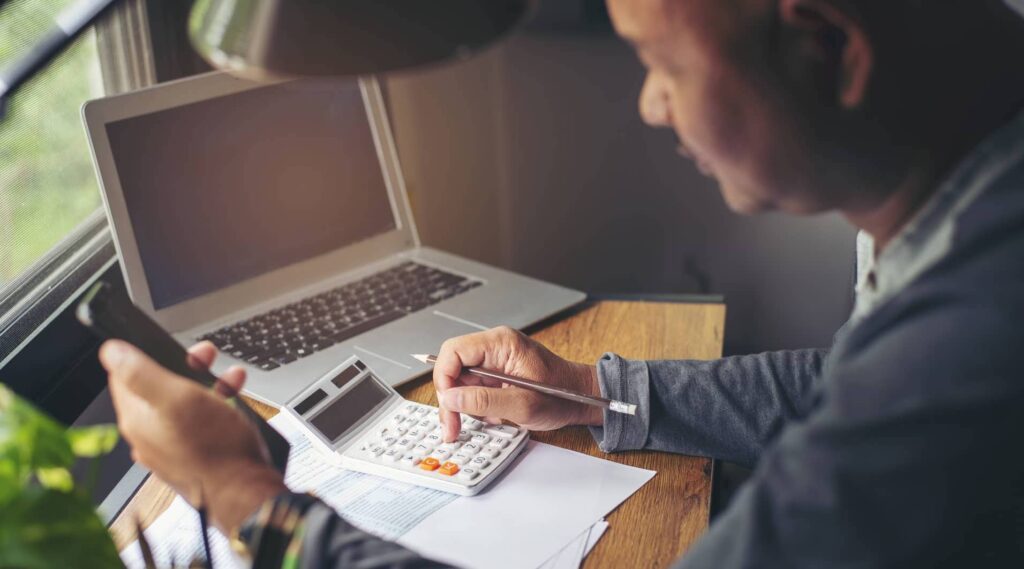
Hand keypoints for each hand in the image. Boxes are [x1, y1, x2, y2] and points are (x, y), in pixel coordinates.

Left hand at [99, 340, 285, 531]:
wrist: (244, 492)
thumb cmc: (215, 449)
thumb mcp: (178, 398)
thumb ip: (140, 373)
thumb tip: (111, 351)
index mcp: (137, 418)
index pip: (123, 375)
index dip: (147, 354)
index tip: (168, 347)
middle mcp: (149, 433)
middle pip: (157, 387)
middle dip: (183, 366)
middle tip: (204, 357)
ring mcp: (171, 444)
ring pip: (183, 402)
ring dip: (205, 383)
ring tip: (228, 379)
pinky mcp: (193, 452)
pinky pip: (199, 421)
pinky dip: (216, 405)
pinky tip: (232, 403)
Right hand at [432, 326, 600, 441]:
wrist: (581, 399)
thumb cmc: (562, 396)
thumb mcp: (522, 404)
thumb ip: (483, 400)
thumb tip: (450, 399)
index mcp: (501, 343)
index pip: (453, 351)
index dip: (444, 378)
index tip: (447, 405)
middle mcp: (494, 347)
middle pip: (453, 367)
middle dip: (452, 399)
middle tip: (452, 426)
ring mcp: (495, 360)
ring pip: (461, 381)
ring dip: (467, 405)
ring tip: (491, 418)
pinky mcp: (496, 373)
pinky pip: (474, 388)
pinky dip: (478, 406)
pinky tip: (495, 414)